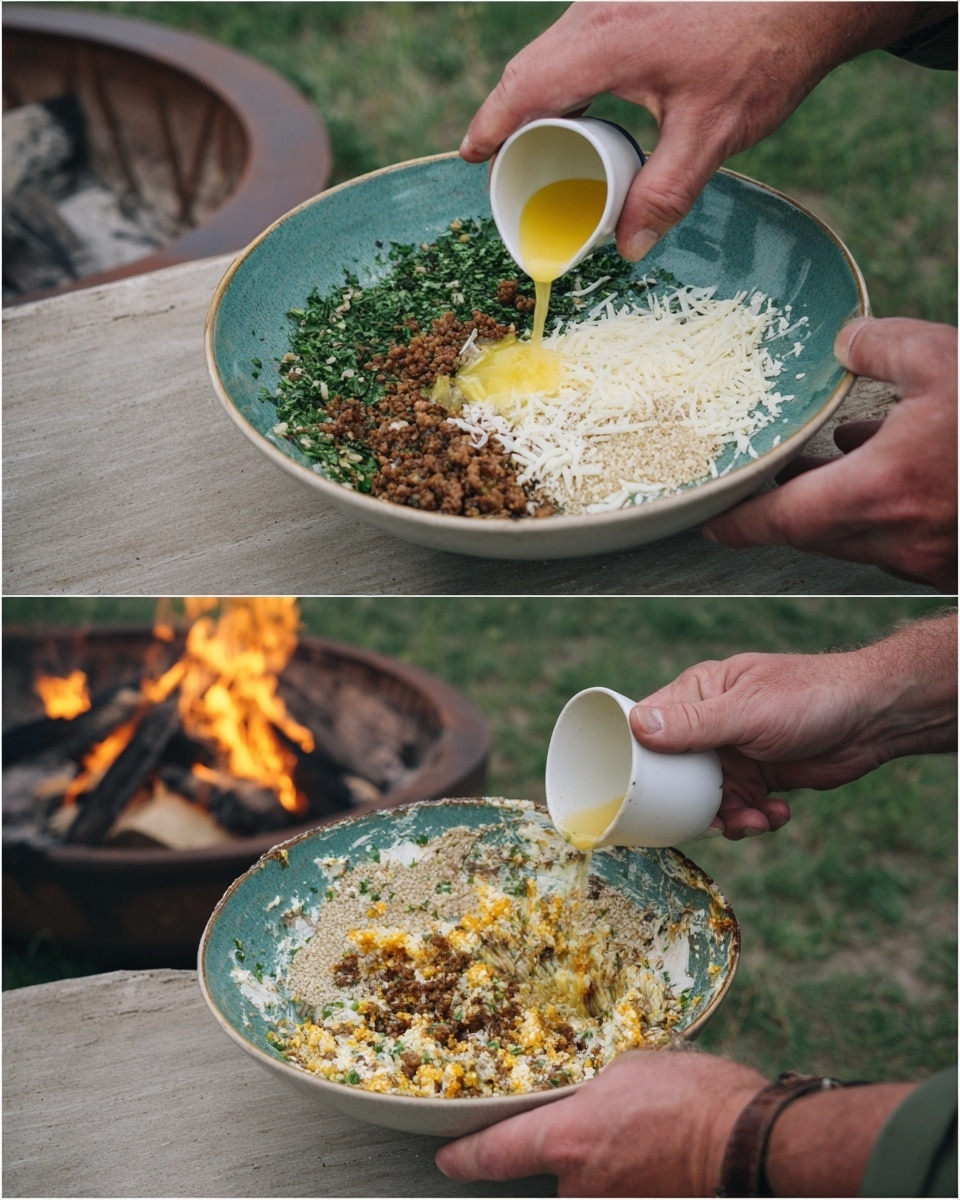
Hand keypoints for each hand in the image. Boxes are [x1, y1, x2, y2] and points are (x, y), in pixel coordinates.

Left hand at [436, 1049, 765, 1196]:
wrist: (749, 1142)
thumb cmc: (691, 1096)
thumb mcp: (626, 1070)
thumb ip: (587, 1092)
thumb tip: (581, 1100)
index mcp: (566, 1139)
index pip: (494, 1154)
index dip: (464, 1157)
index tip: (447, 1158)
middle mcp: (579, 1186)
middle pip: (546, 1178)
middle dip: (566, 1156)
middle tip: (607, 1129)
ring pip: (583, 1190)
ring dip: (601, 1170)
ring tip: (640, 1139)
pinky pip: (614, 1195)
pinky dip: (625, 1180)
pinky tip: (653, 1157)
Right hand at [461, 3, 927, 259]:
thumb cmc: (762, 53)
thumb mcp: (711, 135)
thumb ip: (665, 194)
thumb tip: (629, 248)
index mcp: (608, 41)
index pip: (527, 86)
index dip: (492, 123)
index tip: (471, 156)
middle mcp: (601, 10)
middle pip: (530, 66)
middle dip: (507, 114)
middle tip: (498, 162)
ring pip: (552, 49)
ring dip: (536, 94)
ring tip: (533, 140)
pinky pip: (577, 38)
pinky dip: (563, 74)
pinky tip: (578, 102)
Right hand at [630, 616, 956, 838]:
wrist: (874, 719)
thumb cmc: (810, 697)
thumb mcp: (748, 712)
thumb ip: (695, 723)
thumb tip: (637, 726)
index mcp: (698, 693)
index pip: (648, 726)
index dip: (639, 758)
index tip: (636, 789)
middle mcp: (710, 724)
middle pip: (675, 773)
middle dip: (690, 802)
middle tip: (710, 818)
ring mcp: (734, 753)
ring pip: (708, 799)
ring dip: (728, 817)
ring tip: (754, 820)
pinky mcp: (760, 777)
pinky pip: (740, 809)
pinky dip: (755, 819)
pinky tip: (777, 814)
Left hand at [703, 318, 957, 592]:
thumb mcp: (946, 357)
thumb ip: (883, 344)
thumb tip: (848, 340)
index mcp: (877, 492)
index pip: (777, 521)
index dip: (738, 522)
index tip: (710, 520)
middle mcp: (893, 536)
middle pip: (812, 531)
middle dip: (787, 505)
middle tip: (767, 478)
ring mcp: (925, 556)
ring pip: (856, 533)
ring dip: (836, 502)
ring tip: (833, 458)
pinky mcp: (950, 560)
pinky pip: (897, 536)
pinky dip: (881, 506)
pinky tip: (895, 462)